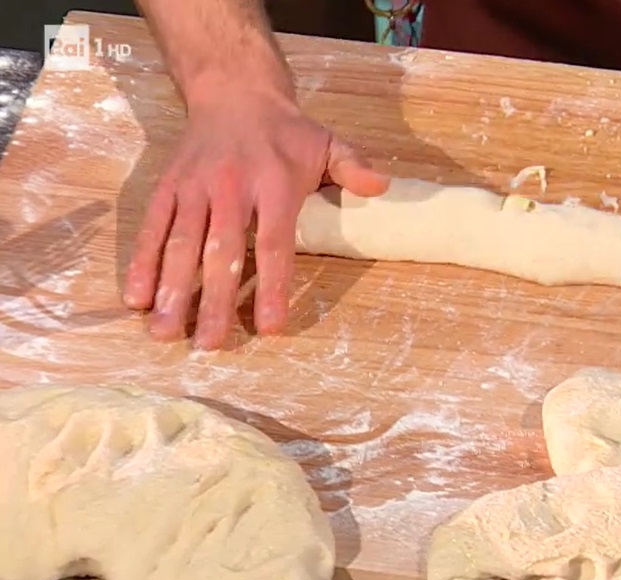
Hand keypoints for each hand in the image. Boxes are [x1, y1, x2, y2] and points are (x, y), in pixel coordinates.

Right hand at [122, 92, 386, 348]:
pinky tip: (136, 298)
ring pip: (180, 244)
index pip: (273, 244)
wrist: (234, 90)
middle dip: (213, 301)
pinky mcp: (168, 186)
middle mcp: (231, 189)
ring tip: (164, 331)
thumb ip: (352, 167)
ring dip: (171, 290)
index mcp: (274, 185)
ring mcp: (195, 188)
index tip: (270, 325)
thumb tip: (382, 186)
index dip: (272, 286)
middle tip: (208, 345)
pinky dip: (142, 262)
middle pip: (220, 252)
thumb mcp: (327, 142)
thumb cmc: (286, 131)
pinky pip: (153, 228)